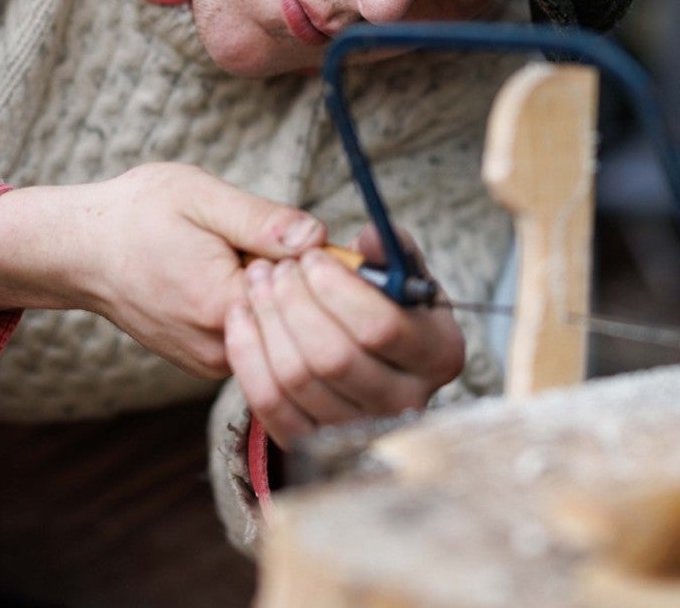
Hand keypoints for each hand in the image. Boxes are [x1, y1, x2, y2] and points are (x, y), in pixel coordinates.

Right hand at [0, 163, 326, 377]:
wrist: (82, 251)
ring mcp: (213, 364)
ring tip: (241, 257)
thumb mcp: (200, 197)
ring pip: (280, 333)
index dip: (316, 263)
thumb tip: (318, 237)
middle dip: (301, 280)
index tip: (298, 233)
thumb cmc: (138, 214)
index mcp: (220, 306)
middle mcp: (219, 349)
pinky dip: (259, 310)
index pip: (309, 298)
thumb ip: (262, 220)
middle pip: (299, 321)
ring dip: (279, 295)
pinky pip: (258, 340)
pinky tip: (232, 278)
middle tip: (268, 240)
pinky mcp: (208, 365)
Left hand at [224, 226, 465, 447]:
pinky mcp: (316, 440)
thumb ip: (387, 247)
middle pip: (333, 356)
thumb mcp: (399, 269)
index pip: (379, 327)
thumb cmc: (384, 301)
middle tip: (275, 269)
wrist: (368, 347)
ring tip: (257, 283)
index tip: (310, 257)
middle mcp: (407, 400)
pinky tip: (241, 316)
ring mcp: (360, 427)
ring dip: (267, 322)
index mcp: (439, 352)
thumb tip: (367, 239)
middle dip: (294, 303)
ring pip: (297, 378)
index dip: (335, 288)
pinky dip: (248, 355)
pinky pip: (270, 403)